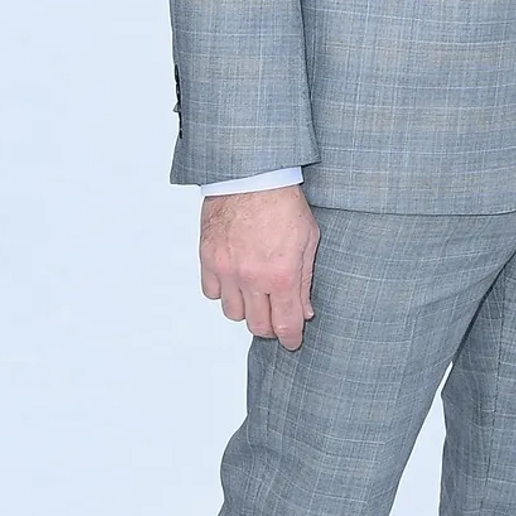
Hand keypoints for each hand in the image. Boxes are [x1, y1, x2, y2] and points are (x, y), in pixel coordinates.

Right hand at [200, 185, 318, 349]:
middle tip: (276, 316)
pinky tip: (235, 280)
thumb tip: (305, 312)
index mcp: (281, 275)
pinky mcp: (207, 258)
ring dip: (246, 309)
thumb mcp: (308, 240)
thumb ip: (305, 281)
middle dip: (270, 326)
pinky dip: (224, 292)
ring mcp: (226, 270)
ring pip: (233, 314)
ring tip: (256, 294)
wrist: (251, 174)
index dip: (290, 339)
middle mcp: (251, 278)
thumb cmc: (285, 204)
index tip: (292, 342)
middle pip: (257, 326)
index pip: (285, 325)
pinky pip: (212, 293)